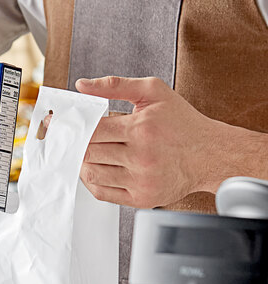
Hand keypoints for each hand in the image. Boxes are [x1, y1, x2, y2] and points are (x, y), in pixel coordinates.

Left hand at [75, 76, 231, 207]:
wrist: (209, 155)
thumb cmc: (182, 124)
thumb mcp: (153, 92)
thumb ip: (115, 85)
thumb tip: (82, 86)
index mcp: (142, 128)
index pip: (93, 131)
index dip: (79, 128)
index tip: (73, 127)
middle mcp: (141, 156)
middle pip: (89, 153)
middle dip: (80, 145)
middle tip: (78, 141)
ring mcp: (140, 180)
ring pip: (92, 174)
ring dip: (83, 164)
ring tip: (90, 154)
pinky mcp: (140, 198)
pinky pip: (102, 193)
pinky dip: (92, 181)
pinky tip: (98, 169)